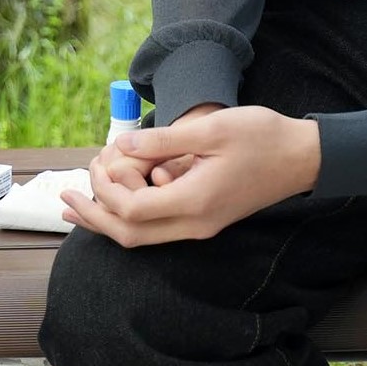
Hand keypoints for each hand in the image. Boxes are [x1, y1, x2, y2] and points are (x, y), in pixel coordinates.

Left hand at [62, 105, 320, 247]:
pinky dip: (129, 216)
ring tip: (75, 204)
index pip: (132, 210)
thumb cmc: (261, 137)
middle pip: (129, 235)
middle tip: (63, 196)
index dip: (105, 190)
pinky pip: (157, 227)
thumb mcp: (211, 129)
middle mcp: (194, 224)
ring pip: (141, 236)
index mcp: (194, 202)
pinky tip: (114, 199)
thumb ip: (163, 141)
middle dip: (93, 217)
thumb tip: (121, 147)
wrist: (303, 157)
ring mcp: (200, 226)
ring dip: (106, 220)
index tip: (97, 161)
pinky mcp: (205, 219)